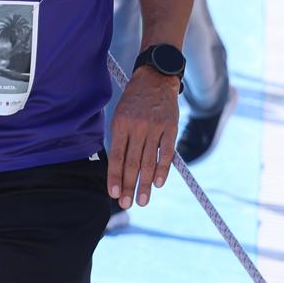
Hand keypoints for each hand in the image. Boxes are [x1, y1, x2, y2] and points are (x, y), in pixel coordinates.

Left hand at [109, 65, 179, 208]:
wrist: (155, 77)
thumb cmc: (134, 100)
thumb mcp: (120, 114)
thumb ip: (120, 139)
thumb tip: (118, 168)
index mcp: (120, 124)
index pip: (117, 156)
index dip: (114, 177)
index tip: (113, 194)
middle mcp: (137, 126)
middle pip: (132, 163)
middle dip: (129, 186)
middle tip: (127, 204)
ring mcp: (155, 127)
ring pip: (149, 161)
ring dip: (145, 184)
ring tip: (142, 200)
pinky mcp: (170, 127)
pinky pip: (166, 153)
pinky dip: (162, 169)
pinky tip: (158, 183)